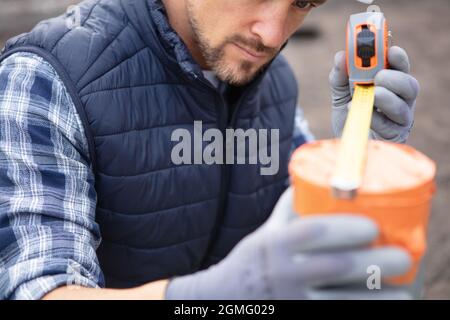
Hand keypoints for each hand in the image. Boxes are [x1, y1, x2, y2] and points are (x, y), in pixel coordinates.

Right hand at [165, 188, 411, 299]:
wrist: (225, 296)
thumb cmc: (254, 258)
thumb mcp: (267, 230)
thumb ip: (293, 207)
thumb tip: (320, 178)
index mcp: (276, 242)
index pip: (313, 232)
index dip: (346, 228)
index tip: (374, 226)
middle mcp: (284, 272)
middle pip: (336, 267)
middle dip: (375, 262)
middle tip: (402, 257)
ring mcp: (291, 300)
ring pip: (342, 301)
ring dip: (378, 297)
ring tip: (403, 290)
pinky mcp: (298, 318)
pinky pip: (336, 317)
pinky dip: (362, 312)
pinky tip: (382, 306)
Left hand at [330, 46, 419, 142]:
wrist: (343, 140)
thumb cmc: (349, 114)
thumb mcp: (340, 92)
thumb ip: (340, 75)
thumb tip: (341, 56)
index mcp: (390, 83)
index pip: (400, 67)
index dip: (398, 58)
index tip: (390, 50)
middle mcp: (400, 100)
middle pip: (409, 86)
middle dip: (394, 78)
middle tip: (378, 77)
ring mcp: (399, 120)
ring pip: (403, 107)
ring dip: (386, 98)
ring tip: (372, 95)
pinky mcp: (392, 137)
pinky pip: (389, 126)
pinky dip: (375, 117)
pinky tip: (361, 112)